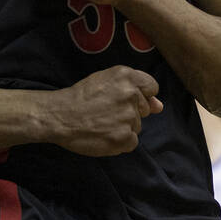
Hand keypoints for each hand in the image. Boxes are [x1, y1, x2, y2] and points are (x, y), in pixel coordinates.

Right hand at [49, 65, 163, 155]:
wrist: (61, 116)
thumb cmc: (81, 97)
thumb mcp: (106, 81)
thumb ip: (136, 89)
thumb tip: (159, 106)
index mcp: (127, 76)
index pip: (152, 88)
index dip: (141, 95)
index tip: (126, 100)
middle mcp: (131, 95)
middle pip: (143, 109)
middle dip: (130, 112)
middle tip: (107, 112)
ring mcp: (129, 117)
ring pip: (137, 126)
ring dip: (123, 127)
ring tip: (102, 123)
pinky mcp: (124, 137)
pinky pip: (131, 142)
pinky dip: (120, 142)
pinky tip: (104, 135)